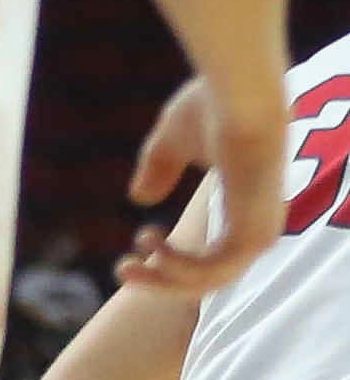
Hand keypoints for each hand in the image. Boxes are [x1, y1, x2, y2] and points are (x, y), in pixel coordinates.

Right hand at [119, 77, 287, 296]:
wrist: (242, 97)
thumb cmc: (212, 107)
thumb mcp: (172, 142)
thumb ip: (159, 169)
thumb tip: (141, 199)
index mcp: (247, 204)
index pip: (216, 252)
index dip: (173, 257)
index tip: (137, 240)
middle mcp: (258, 225)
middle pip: (209, 276)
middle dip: (160, 279)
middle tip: (120, 270)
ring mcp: (259, 233)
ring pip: (209, 282)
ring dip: (162, 279)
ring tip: (127, 261)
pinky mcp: (252, 237)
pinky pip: (212, 274)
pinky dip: (176, 269)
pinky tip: (152, 247)